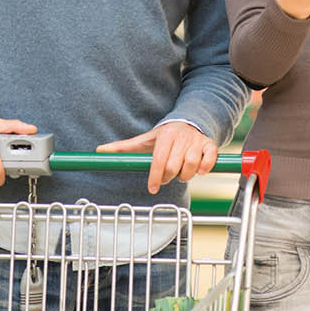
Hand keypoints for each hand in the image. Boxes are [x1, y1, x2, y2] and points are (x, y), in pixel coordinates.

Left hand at [95, 121, 217, 194]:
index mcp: (165, 135)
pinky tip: (199, 171)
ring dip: (185, 175)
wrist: (189, 122)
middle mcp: (181, 137)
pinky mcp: (209, 145)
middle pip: (174, 165)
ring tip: (181, 174)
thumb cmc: (163, 136)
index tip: (151, 188)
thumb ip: (123, 147)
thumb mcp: (144, 140)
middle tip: (167, 177)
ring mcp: (197, 141)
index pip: (159, 159)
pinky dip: (205, 168)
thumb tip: (99, 150)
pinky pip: (210, 159)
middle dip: (169, 177)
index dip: (155, 176)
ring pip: (192, 164)